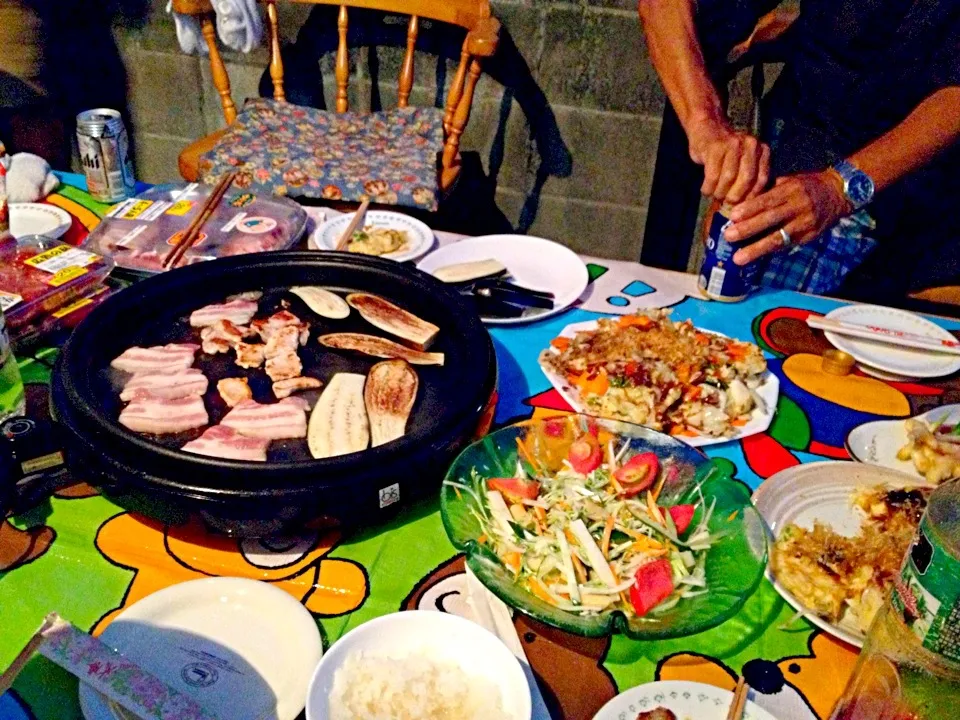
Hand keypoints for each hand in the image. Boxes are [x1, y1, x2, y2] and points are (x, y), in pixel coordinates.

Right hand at [686, 116, 770, 203]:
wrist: (707, 127)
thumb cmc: (725, 152)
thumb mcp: (743, 162)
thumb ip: (748, 178)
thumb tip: (746, 207)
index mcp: (762, 150)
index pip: (762, 179)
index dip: (752, 197)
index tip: (743, 207)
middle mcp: (751, 145)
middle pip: (747, 179)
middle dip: (736, 197)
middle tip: (727, 204)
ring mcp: (733, 144)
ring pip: (729, 178)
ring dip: (720, 192)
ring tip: (715, 196)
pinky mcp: (715, 148)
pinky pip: (713, 175)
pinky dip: (708, 187)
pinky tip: (706, 189)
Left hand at [723, 171, 851, 264]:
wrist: (837, 193)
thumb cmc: (805, 186)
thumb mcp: (788, 180)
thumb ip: (768, 190)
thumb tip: (740, 200)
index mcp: (791, 189)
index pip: (768, 200)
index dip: (750, 208)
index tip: (732, 216)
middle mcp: (799, 206)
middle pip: (771, 219)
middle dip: (748, 229)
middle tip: (728, 237)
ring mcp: (805, 224)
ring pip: (778, 238)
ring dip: (756, 249)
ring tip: (738, 258)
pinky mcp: (809, 237)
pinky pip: (786, 246)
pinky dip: (769, 252)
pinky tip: (754, 258)